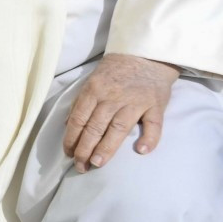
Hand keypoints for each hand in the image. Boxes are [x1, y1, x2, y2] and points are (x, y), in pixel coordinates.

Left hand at [62, 53, 179, 171]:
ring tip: (98, 163)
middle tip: (81, 167)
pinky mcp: (155, 105)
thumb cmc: (115, 71)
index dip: (72, 138)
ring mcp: (135, 101)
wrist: (145, 55)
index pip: (79, 119)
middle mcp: (112, 97)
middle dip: (85, 149)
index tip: (68, 154)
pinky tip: (141, 150)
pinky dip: (149, 138)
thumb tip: (67, 125)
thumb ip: (80, 103)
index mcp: (94, 91)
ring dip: (107, 147)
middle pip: (96, 127)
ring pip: (119, 128)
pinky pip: (153, 124)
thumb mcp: (91, 81)